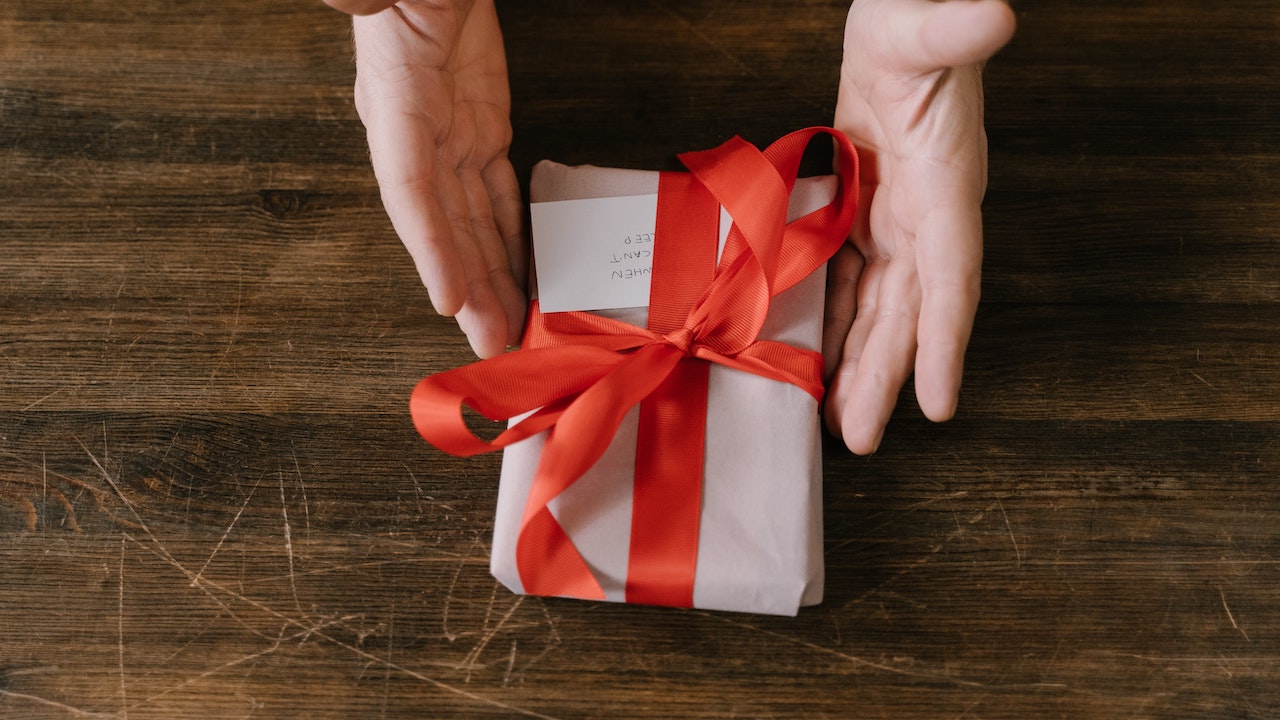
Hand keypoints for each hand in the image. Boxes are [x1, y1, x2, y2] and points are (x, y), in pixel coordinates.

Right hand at [327, 0, 526, 357]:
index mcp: (394, 106)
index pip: (410, 188)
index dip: (427, 246)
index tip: (448, 299)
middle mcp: (418, 135)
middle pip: (446, 225)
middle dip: (470, 287)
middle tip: (492, 343)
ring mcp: (450, 137)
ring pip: (473, 221)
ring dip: (491, 276)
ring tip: (507, 329)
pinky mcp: (481, 129)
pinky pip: (495, 194)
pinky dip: (508, 236)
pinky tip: (520, 273)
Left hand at [822, 0, 1014, 453]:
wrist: (898, 23)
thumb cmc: (912, 23)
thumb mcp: (924, 25)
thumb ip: (953, 28)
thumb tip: (996, 14)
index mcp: (945, 182)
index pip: (953, 273)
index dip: (946, 339)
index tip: (941, 402)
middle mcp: (925, 214)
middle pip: (909, 311)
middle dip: (887, 376)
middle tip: (862, 439)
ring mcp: (894, 219)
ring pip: (879, 307)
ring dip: (859, 364)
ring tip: (840, 423)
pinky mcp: (863, 214)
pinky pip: (849, 281)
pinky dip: (837, 323)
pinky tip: (820, 361)